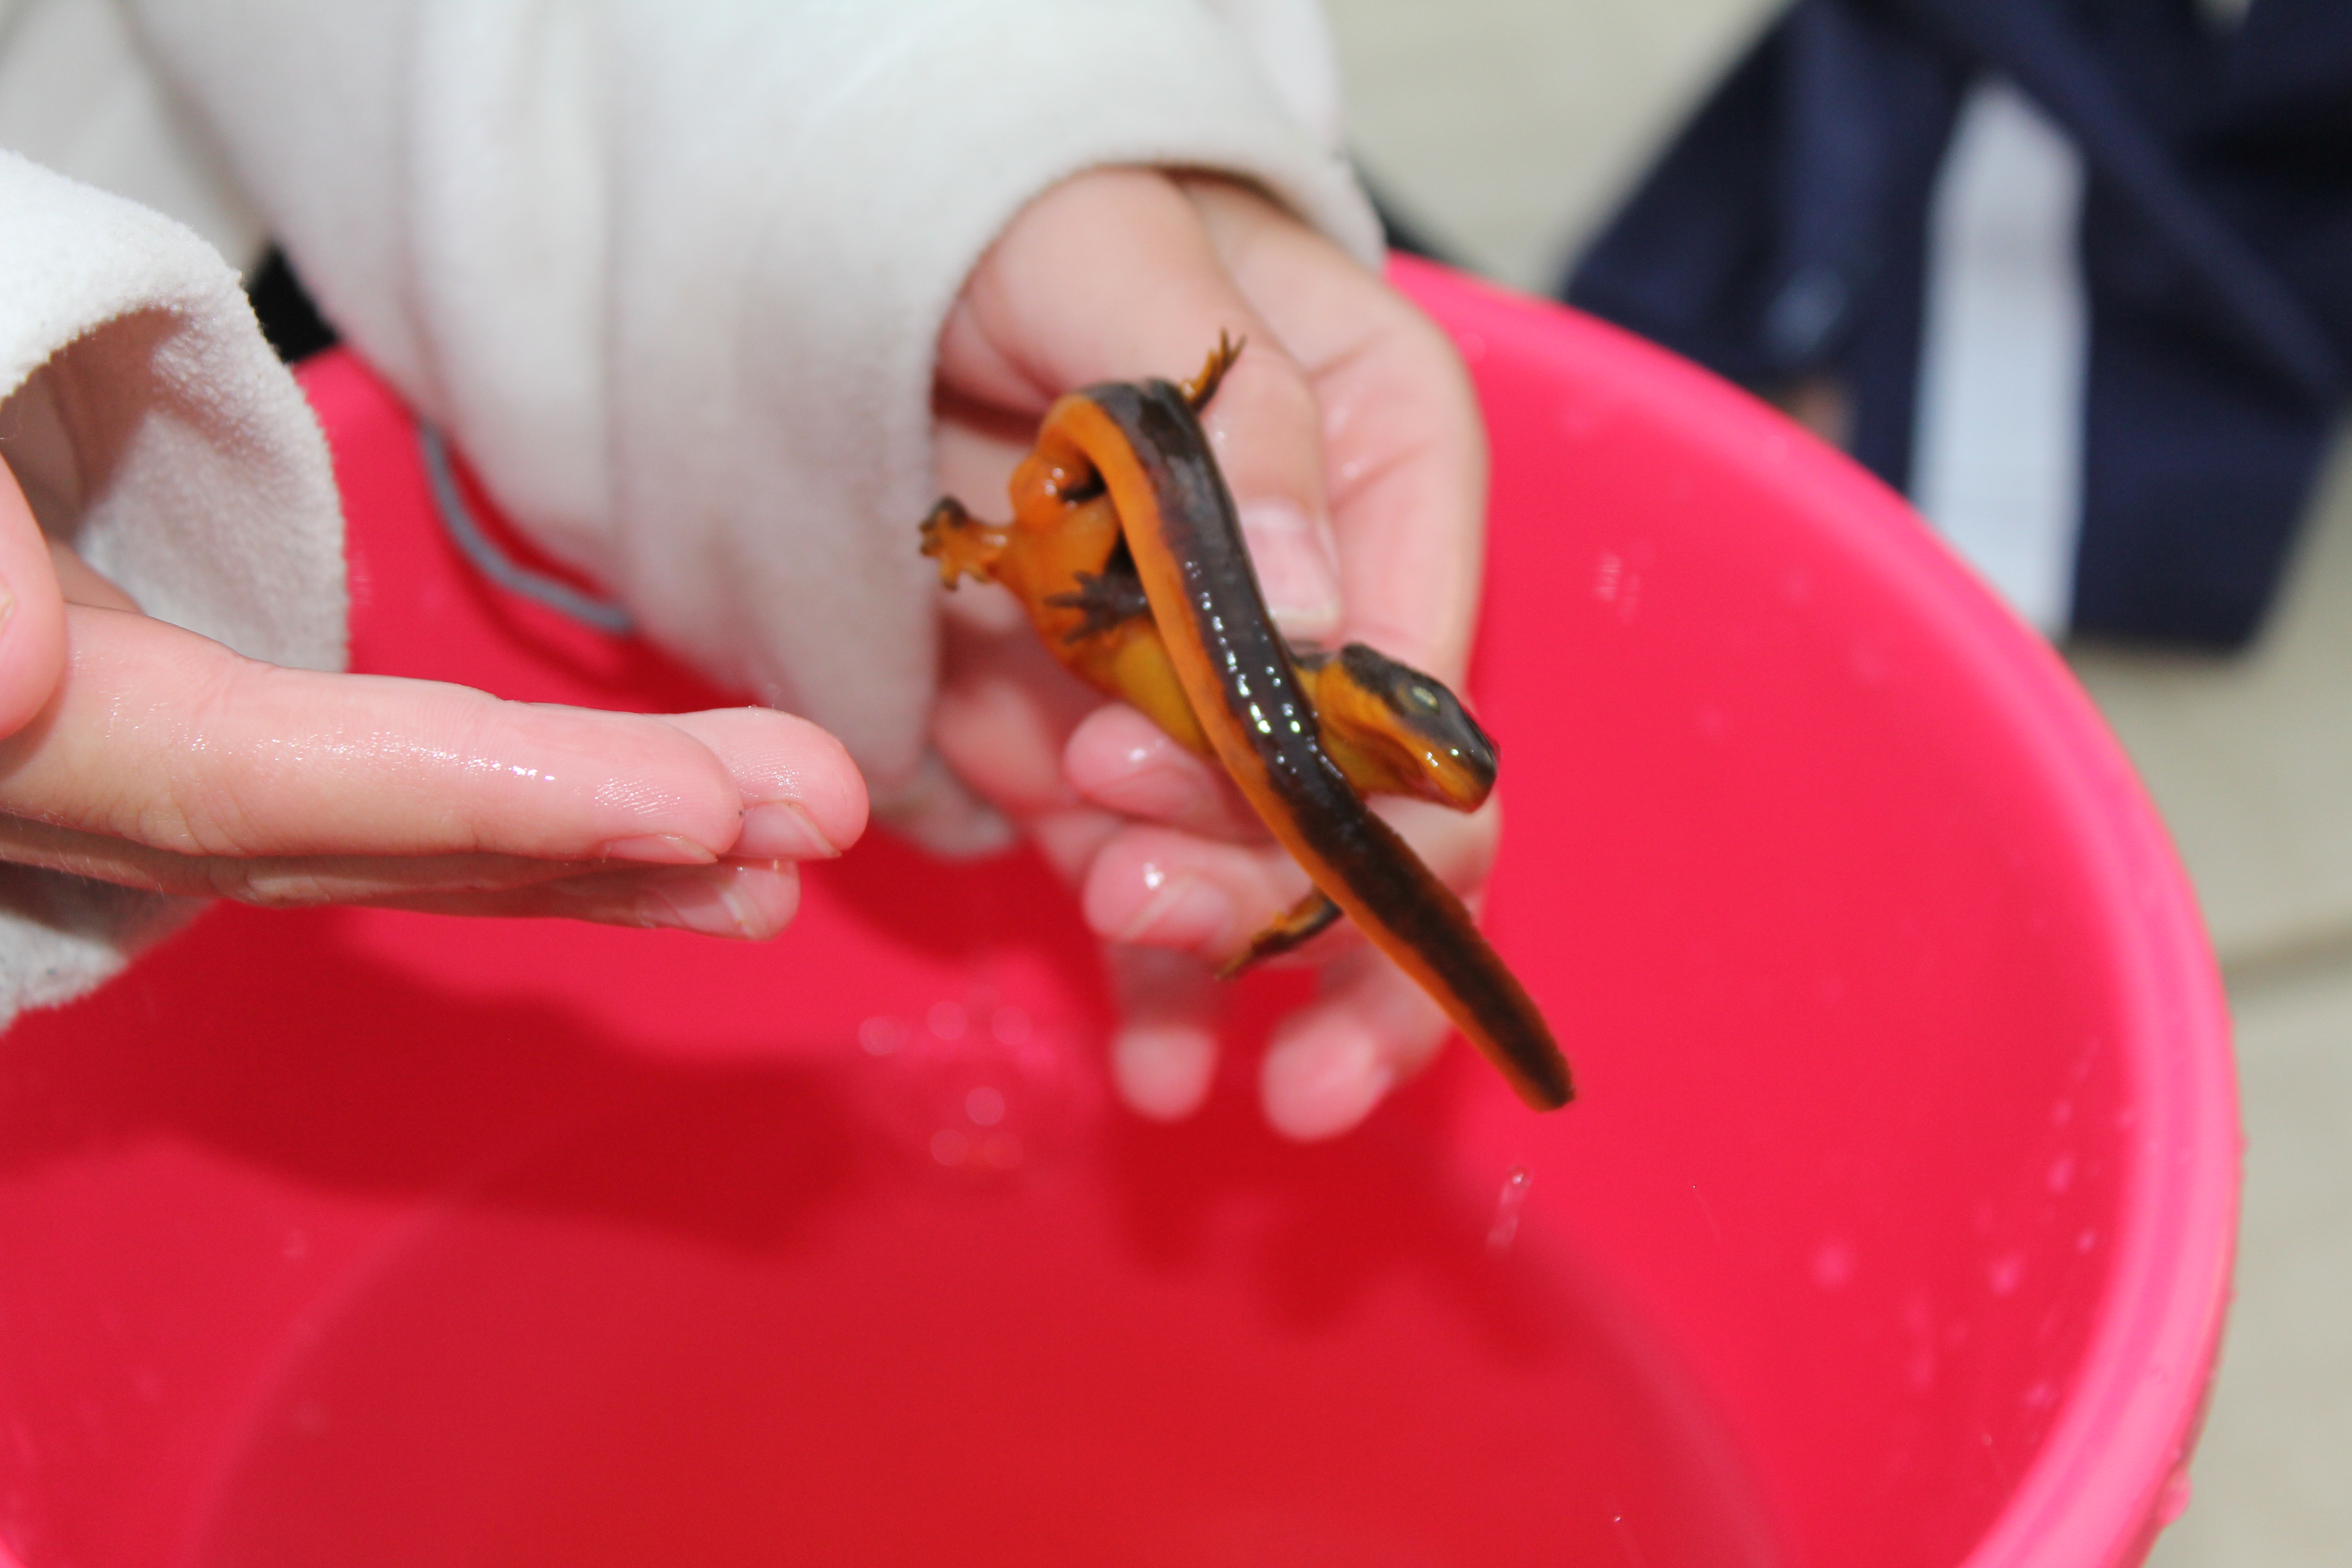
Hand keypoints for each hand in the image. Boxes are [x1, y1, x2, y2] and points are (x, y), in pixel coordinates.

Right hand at [0, 459, 865, 933]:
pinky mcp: (169, 738)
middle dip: (598, 834)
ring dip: (589, 852)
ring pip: (376, 839)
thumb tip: (13, 682)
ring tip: (785, 851)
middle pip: (357, 833)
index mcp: (14, 717)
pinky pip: (354, 798)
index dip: (492, 802)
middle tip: (821, 814)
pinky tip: (666, 834)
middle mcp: (68, 776)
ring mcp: (113, 772)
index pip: (269, 778)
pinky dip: (513, 818)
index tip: (707, 810)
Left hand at [929, 168, 1495, 1139]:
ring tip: (1155, 1060)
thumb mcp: (1110, 260)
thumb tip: (1320, 620)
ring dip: (1224, 967)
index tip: (1237, 804)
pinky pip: (1162, 881)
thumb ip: (1225, 426)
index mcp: (1387, 464)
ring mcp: (1215, 689)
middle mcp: (1326, 599)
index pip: (1423, 664)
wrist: (893, 251)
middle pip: (1377, 799)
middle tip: (1142, 910)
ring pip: (1278, 871)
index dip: (1359, 776)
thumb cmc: (1019, 211)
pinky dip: (1157, 986)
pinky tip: (1151, 1078)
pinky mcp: (1114, 748)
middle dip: (1288, 895)